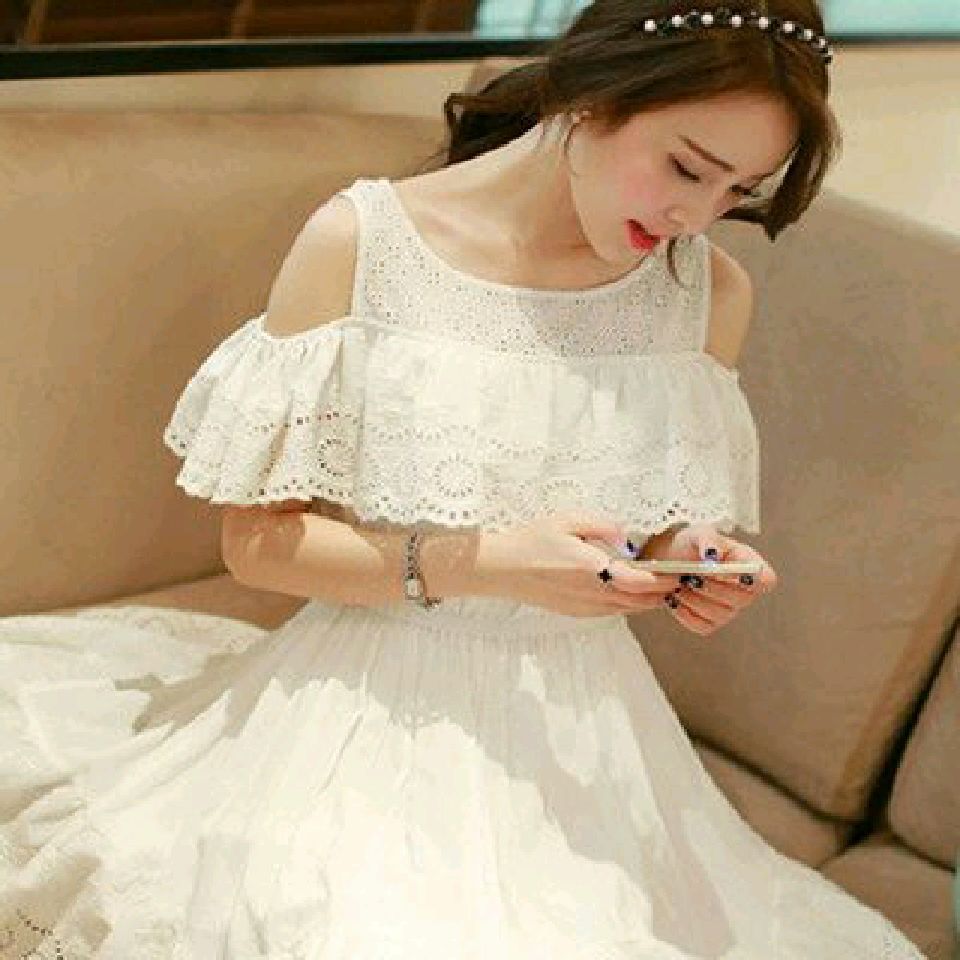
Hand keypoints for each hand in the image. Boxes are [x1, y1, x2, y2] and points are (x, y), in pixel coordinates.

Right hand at [478, 513, 681, 618]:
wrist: (503, 569)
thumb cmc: (532, 541)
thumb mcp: (567, 521)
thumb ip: (603, 525)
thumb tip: (627, 536)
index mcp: (592, 570)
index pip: (641, 582)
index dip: (664, 580)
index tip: (679, 572)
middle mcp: (592, 594)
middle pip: (641, 601)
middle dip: (662, 591)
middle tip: (676, 576)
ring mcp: (586, 607)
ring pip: (629, 609)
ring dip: (647, 599)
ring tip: (659, 582)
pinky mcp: (578, 613)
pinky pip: (613, 612)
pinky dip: (629, 603)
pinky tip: (630, 589)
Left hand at [641, 523, 777, 636]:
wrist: (667, 560)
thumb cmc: (689, 545)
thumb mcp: (697, 533)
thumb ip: (708, 540)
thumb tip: (713, 555)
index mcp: (749, 565)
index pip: (766, 580)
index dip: (748, 579)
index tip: (721, 570)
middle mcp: (744, 591)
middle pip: (741, 600)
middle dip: (711, 587)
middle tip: (690, 576)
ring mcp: (728, 609)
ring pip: (720, 615)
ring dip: (694, 599)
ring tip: (680, 583)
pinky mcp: (710, 623)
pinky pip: (702, 626)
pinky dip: (684, 612)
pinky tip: (675, 597)